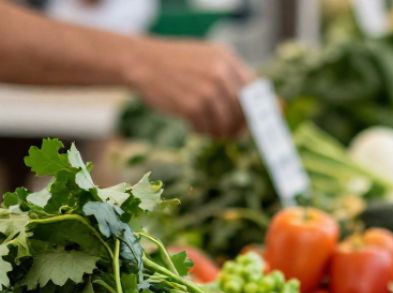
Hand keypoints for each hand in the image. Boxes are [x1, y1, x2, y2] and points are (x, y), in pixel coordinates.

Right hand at [126, 38, 252, 137]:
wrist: (139, 61)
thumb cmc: (173, 64)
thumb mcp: (204, 57)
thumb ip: (227, 74)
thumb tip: (250, 106)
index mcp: (225, 57)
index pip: (251, 87)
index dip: (253, 108)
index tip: (250, 121)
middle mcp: (219, 72)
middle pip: (240, 108)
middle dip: (238, 126)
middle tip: (232, 135)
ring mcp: (206, 89)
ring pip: (225, 121)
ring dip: (219, 132)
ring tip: (211, 133)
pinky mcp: (192, 105)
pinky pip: (206, 127)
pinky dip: (201, 132)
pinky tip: (194, 127)